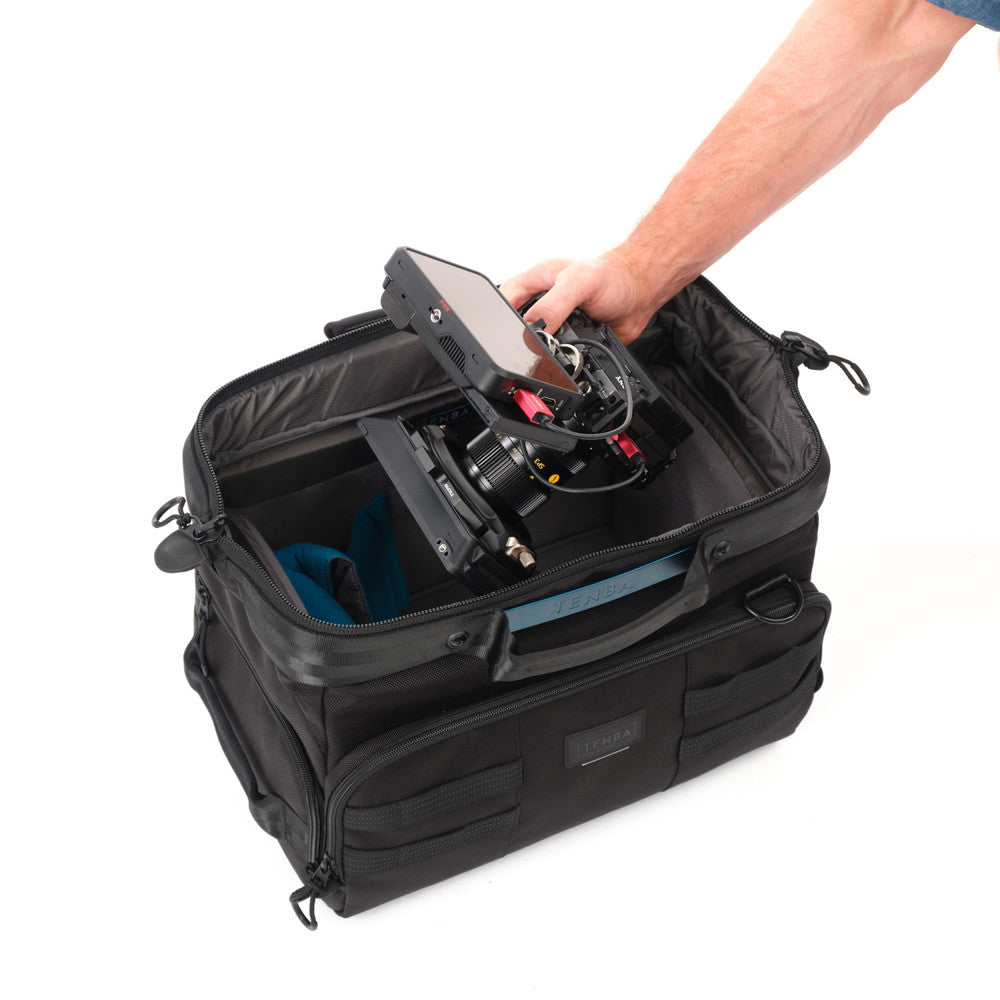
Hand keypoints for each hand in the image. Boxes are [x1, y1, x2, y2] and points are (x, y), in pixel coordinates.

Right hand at [500, 251, 654, 345]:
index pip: (503, 301)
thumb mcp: (577, 282)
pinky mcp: (566, 343)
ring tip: (554, 349)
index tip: (506, 332)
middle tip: (534, 344)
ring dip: (541, 353)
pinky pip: (554, 359)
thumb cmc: (611, 277)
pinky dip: (559, 362)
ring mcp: (552, 325)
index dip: (499, 317)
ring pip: (533, 347)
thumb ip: (553, 305)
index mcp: (533, 283)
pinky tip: (567, 356)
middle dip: (519, 340)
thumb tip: (533, 331)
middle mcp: (540, 305)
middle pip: (514, 328)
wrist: (638, 295)